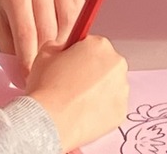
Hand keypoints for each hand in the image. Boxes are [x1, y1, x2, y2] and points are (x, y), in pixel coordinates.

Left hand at [0, 0, 84, 73]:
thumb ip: (8, 47)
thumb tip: (22, 75)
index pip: (27, 33)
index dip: (28, 60)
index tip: (28, 77)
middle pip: (49, 30)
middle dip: (44, 56)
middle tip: (39, 71)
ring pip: (67, 24)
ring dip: (60, 44)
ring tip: (50, 54)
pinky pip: (77, 13)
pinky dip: (71, 29)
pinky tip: (60, 35)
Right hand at [23, 35, 128, 152]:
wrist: (50, 121)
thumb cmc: (47, 88)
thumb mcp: (45, 55)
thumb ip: (59, 46)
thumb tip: (63, 49)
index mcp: (100, 45)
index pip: (93, 46)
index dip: (79, 56)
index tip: (72, 66)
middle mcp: (117, 64)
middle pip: (105, 65)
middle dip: (91, 74)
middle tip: (72, 87)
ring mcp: (122, 89)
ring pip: (110, 87)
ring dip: (97, 92)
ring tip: (75, 103)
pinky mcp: (121, 111)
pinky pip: (111, 108)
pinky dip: (100, 111)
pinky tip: (82, 115)